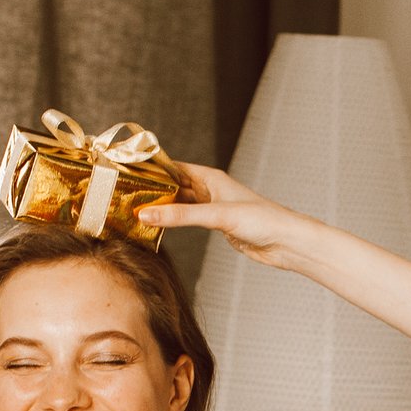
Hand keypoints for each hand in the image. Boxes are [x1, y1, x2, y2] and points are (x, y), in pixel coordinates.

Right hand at [141, 162, 309, 266]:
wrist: (287, 243)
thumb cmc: (262, 220)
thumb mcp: (217, 215)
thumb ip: (180, 216)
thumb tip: (146, 215)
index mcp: (210, 177)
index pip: (173, 167)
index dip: (150, 169)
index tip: (126, 171)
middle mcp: (210, 190)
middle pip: (173, 186)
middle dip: (151, 190)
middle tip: (124, 195)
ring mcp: (212, 208)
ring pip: (179, 204)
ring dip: (160, 208)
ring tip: (133, 211)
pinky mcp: (217, 226)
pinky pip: (188, 221)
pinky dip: (172, 223)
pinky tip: (157, 227)